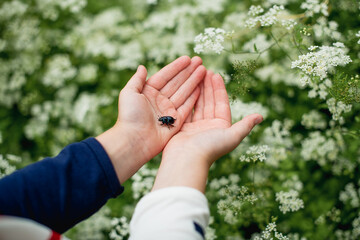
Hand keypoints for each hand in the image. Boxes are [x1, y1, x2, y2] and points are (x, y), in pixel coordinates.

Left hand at [96, 56, 204, 182]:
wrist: (134, 140)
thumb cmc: (129, 116)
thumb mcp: (129, 94)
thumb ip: (137, 80)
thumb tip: (142, 67)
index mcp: (148, 92)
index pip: (165, 76)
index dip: (176, 67)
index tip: (187, 58)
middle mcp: (160, 100)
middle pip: (177, 82)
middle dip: (188, 71)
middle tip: (200, 60)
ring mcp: (169, 110)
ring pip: (184, 92)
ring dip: (194, 81)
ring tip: (204, 69)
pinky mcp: (176, 121)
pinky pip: (187, 106)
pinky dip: (195, 96)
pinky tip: (202, 86)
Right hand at [152, 71, 262, 191]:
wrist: (186, 160)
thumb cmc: (210, 148)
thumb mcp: (232, 136)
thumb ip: (245, 125)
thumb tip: (261, 116)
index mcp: (222, 127)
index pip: (221, 104)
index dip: (219, 89)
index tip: (216, 74)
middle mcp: (209, 126)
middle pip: (209, 102)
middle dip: (207, 86)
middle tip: (204, 69)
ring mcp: (195, 127)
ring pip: (198, 104)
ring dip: (197, 90)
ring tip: (195, 75)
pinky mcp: (183, 127)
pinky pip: (187, 109)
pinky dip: (187, 99)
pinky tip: (185, 87)